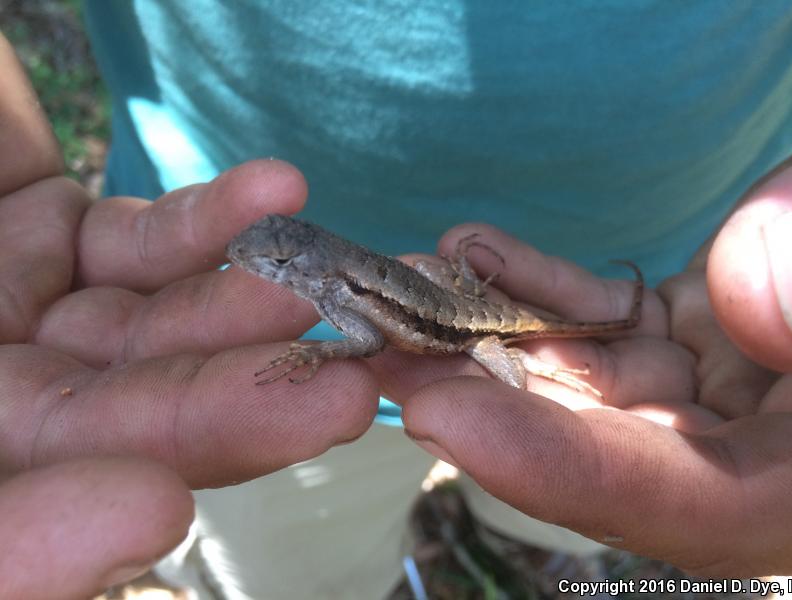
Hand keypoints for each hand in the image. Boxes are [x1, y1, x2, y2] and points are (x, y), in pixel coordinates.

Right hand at [0, 37, 377, 597]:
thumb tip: (98, 517)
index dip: (48, 545)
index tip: (148, 511)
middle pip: (106, 433)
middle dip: (215, 421)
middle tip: (334, 404)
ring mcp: (23, 324)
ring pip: (150, 336)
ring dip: (236, 316)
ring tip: (312, 297)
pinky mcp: (57, 237)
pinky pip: (148, 243)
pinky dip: (211, 223)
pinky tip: (277, 193)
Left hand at [379, 177, 791, 575]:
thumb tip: (751, 290)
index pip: (677, 503)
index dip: (560, 472)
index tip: (447, 423)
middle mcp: (741, 451)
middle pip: (596, 441)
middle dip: (480, 399)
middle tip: (378, 354)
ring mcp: (704, 389)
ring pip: (581, 372)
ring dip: (488, 329)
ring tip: (406, 285)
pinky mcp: (682, 331)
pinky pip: (597, 315)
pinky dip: (539, 284)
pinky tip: (473, 246)